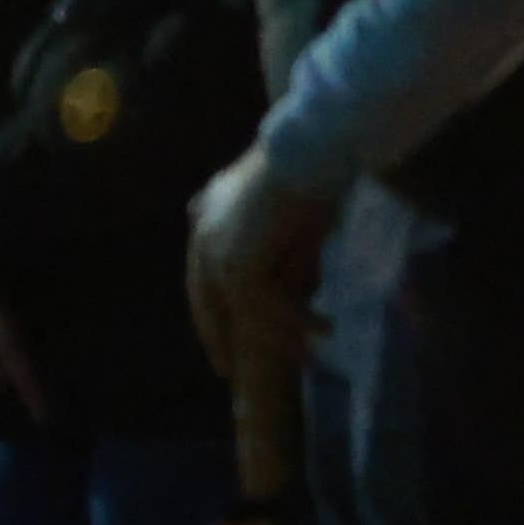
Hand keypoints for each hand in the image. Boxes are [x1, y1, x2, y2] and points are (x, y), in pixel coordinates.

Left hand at [184, 142, 335, 387]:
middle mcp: (203, 235)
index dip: (212, 315)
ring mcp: (216, 249)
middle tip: (233, 372)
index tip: (221, 345)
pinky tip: (322, 328)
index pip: (202, 280)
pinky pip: (264, 305)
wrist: (310, 153)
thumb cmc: (309, 179)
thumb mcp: (292, 225)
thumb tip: (299, 292)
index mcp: (207, 221)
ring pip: (241, 308)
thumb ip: (286, 257)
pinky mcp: (239, 260)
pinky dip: (294, 320)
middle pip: (207, 301)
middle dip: (221, 338)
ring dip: (276, 333)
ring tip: (308, 353)